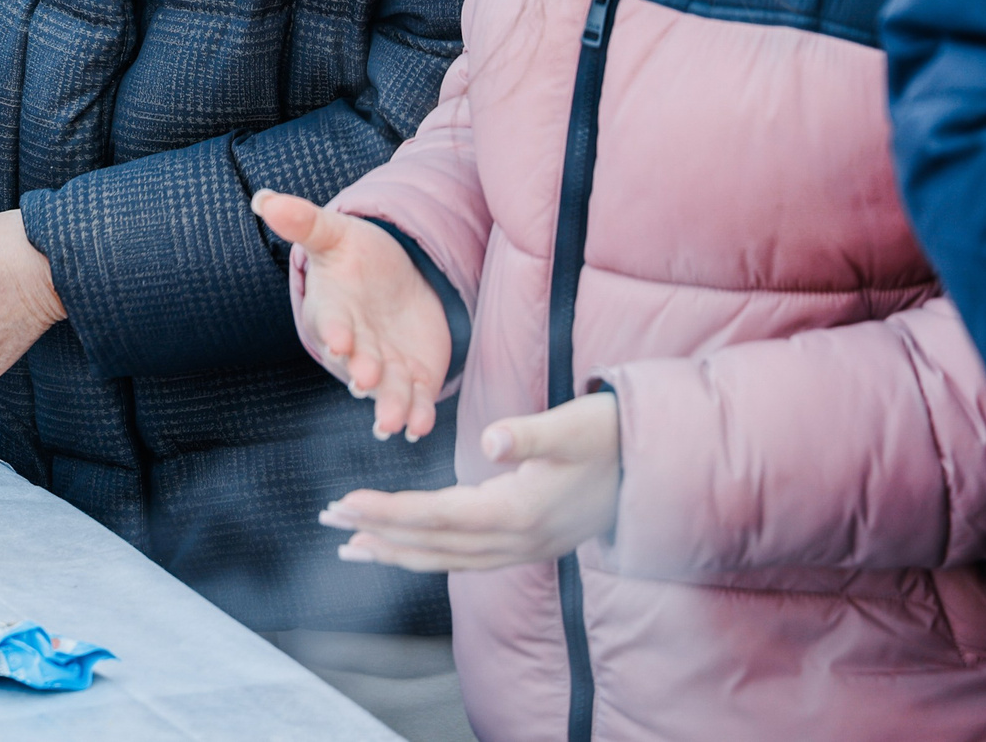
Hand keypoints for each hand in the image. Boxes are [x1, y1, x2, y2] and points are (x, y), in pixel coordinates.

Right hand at [255, 189, 450, 441]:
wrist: (394, 281)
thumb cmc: (356, 258)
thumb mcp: (335, 234)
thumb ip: (305, 221)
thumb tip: (263, 199)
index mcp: (333, 312)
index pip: (331, 322)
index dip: (334, 331)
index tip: (339, 341)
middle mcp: (356, 345)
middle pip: (357, 361)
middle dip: (362, 372)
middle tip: (365, 380)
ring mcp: (385, 366)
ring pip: (386, 391)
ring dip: (389, 406)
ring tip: (394, 423)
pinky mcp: (414, 378)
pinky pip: (415, 401)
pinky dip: (418, 416)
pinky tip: (421, 427)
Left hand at [321, 393, 620, 572]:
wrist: (657, 467)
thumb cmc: (611, 437)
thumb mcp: (575, 425)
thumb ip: (532, 434)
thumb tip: (493, 440)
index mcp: (520, 512)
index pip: (437, 517)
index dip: (388, 513)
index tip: (345, 506)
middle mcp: (517, 541)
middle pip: (433, 545)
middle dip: (377, 534)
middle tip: (328, 522)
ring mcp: (524, 549)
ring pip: (446, 559)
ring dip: (397, 552)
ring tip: (352, 547)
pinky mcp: (527, 545)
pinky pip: (464, 558)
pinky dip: (428, 554)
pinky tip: (406, 548)